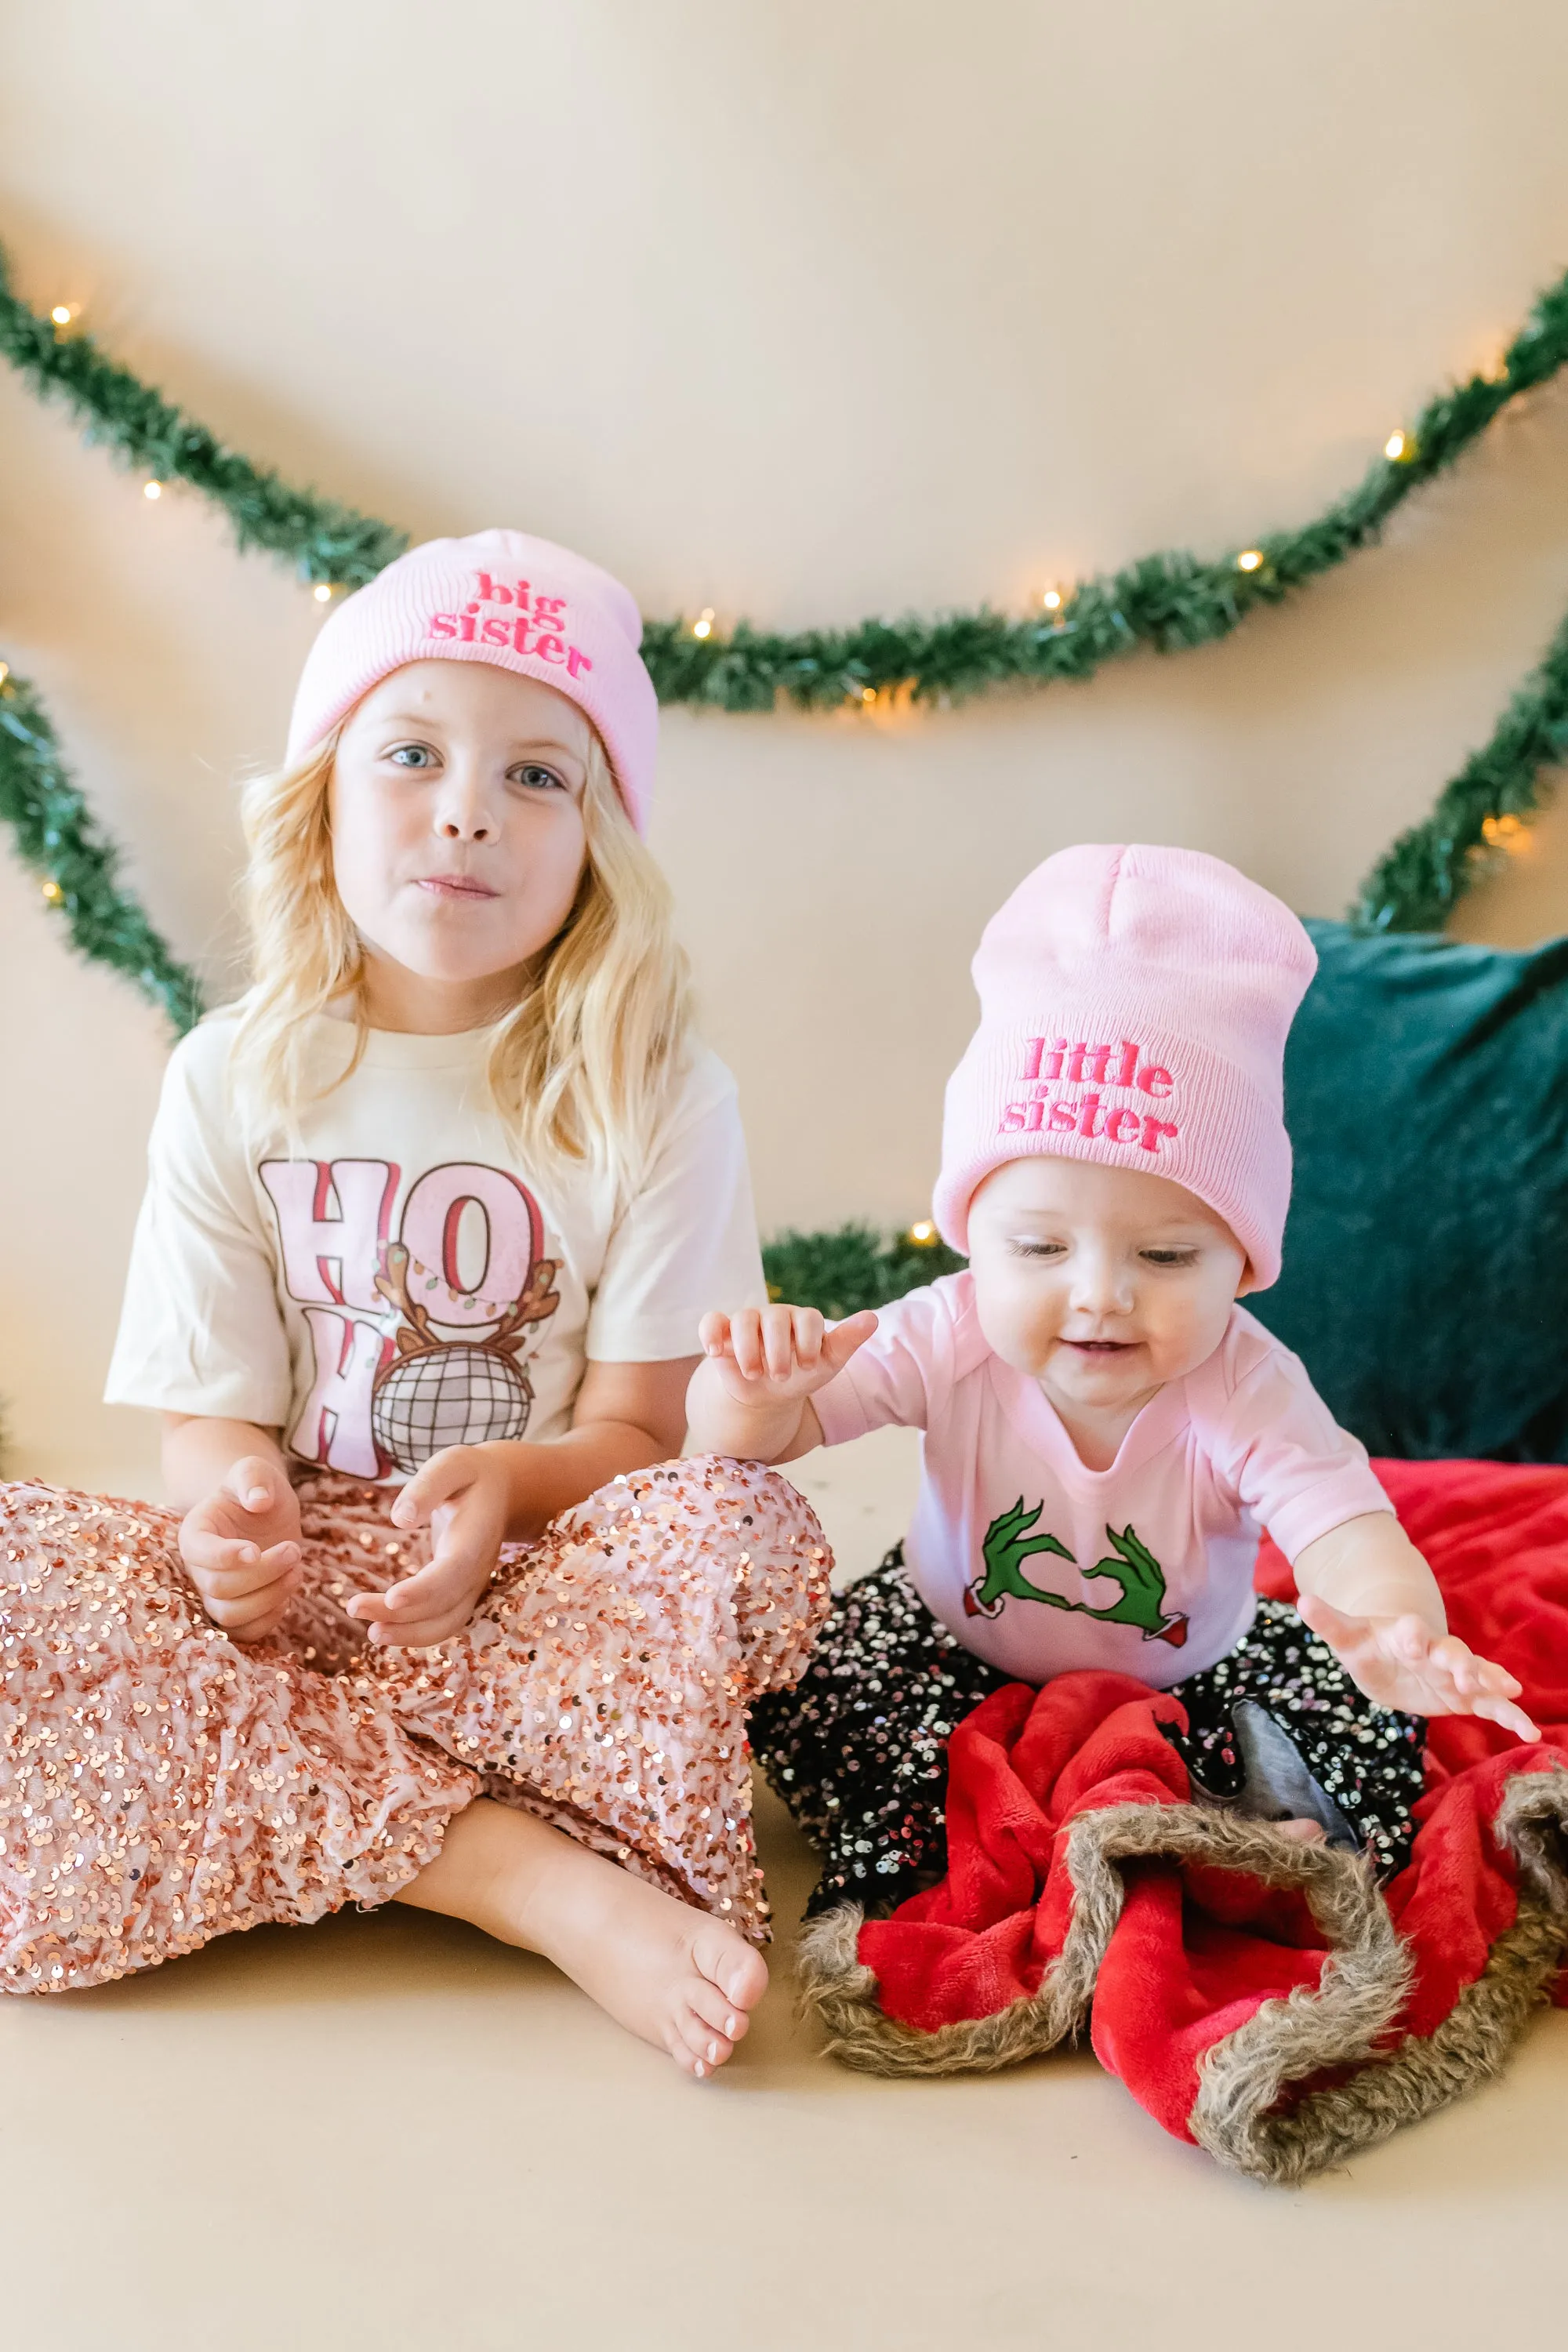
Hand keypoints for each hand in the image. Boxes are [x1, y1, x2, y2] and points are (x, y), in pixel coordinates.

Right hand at [178, 1455, 302, 1641]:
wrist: (263, 1510)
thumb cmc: (256, 1488)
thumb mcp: (255, 1470)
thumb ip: (253, 1477)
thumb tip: (258, 1500)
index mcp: (195, 1533)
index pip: (198, 1553)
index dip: (225, 1556)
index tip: (256, 1549)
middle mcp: (199, 1568)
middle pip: (218, 1588)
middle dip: (262, 1573)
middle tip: (294, 1550)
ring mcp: (215, 1594)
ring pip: (230, 1615)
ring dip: (269, 1597)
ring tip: (297, 1571)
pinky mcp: (237, 1610)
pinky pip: (246, 1632)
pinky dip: (270, 1618)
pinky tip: (289, 1591)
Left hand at [346, 1444, 511, 1646]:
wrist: (502, 1491)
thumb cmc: (470, 1474)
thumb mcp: (451, 1465)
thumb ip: (428, 1486)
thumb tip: (400, 1518)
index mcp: (476, 1536)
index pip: (454, 1572)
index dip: (425, 1590)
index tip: (391, 1598)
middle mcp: (478, 1569)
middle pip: (445, 1606)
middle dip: (403, 1616)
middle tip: (354, 1608)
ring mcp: (472, 1585)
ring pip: (446, 1624)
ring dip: (408, 1634)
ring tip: (371, 1631)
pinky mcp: (460, 1593)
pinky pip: (440, 1622)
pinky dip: (413, 1632)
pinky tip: (383, 1627)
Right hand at [698, 1304, 877, 1403]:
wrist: (767, 1395)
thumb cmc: (801, 1376)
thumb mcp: (826, 1364)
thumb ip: (847, 1341)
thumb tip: (872, 1318)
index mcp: (803, 1319)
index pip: (808, 1318)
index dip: (810, 1342)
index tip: (809, 1367)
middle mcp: (774, 1315)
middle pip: (774, 1319)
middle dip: (779, 1351)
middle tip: (782, 1376)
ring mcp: (746, 1321)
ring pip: (743, 1319)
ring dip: (748, 1350)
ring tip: (755, 1375)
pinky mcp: (721, 1331)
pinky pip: (711, 1321)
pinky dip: (710, 1334)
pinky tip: (715, 1353)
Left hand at [1296, 1592, 1538, 1741]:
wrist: (1393, 1655)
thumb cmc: (1369, 1646)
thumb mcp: (1348, 1638)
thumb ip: (1330, 1622)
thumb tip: (1301, 1601)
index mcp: (1404, 1633)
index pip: (1409, 1630)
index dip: (1411, 1633)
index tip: (1412, 1637)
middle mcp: (1435, 1650)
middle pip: (1451, 1651)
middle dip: (1459, 1661)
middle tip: (1466, 1674)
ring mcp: (1454, 1672)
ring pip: (1478, 1675)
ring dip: (1491, 1683)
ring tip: (1511, 1694)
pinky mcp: (1466, 1696)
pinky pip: (1492, 1704)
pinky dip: (1511, 1715)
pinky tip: (1529, 1731)